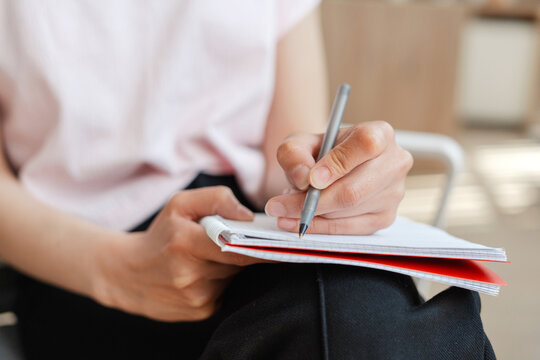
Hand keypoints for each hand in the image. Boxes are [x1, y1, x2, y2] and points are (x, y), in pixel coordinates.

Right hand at [94, 186, 263, 321]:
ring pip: (233, 276)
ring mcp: (196, 296)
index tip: (280, 241)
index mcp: (185, 242)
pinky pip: (225, 292)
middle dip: (241, 249)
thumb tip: (248, 216)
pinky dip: (221, 281)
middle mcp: (191, 273)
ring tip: (209, 257)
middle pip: (238, 260)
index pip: (236, 246)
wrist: (128, 273)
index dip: (261, 245)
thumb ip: (216, 199)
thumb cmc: (161, 235)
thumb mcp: (180, 204)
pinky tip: (203, 275)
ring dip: (229, 266)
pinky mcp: (201, 311)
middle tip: (232, 240)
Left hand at [265, 121, 412, 234]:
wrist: (330, 171)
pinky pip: (351, 229)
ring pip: (350, 211)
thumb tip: (304, 178)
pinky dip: (321, 227)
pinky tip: (299, 221)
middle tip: (280, 205)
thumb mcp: (298, 144)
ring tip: (287, 208)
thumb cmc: (317, 153)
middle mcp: (394, 162)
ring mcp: (394, 193)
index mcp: (380, 133)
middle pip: (355, 189)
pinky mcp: (386, 217)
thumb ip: (294, 154)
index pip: (364, 145)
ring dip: (312, 215)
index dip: (336, 164)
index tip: (309, 180)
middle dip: (313, 202)